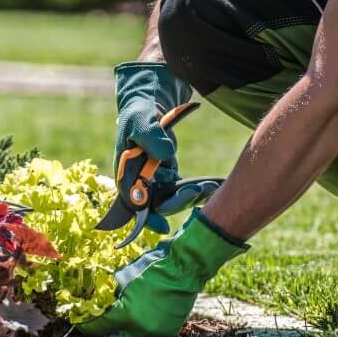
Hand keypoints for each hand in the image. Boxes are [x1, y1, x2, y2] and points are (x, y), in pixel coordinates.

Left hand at [76, 208, 247, 336]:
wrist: (185, 268)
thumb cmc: (153, 267)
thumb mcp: (124, 278)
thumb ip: (108, 294)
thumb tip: (94, 301)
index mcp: (128, 316)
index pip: (99, 327)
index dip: (86, 325)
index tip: (79, 322)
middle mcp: (141, 331)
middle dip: (100, 336)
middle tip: (92, 331)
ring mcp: (155, 335)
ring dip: (119, 336)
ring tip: (111, 329)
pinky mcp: (166, 334)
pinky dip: (136, 333)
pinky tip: (131, 325)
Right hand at [111, 61, 193, 234]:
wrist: (147, 109)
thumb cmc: (138, 115)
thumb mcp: (141, 122)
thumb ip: (150, 136)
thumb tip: (165, 153)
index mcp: (126, 175)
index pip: (133, 204)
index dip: (147, 218)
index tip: (164, 226)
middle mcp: (138, 184)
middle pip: (157, 205)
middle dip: (178, 202)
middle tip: (197, 191)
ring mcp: (154, 182)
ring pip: (172, 199)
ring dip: (189, 197)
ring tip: (209, 186)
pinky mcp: (167, 178)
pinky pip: (181, 190)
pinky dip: (194, 189)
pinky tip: (211, 184)